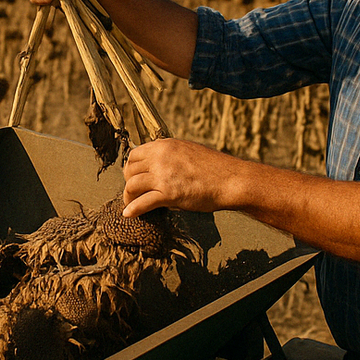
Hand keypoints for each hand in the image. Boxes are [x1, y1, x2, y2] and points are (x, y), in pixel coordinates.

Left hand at [122, 138, 237, 216]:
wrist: (231, 180)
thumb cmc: (214, 168)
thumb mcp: (187, 152)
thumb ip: (169, 156)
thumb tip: (156, 166)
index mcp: (165, 145)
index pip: (135, 154)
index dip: (131, 168)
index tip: (133, 177)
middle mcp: (161, 157)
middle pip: (130, 170)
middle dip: (128, 182)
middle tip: (133, 192)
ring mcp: (163, 175)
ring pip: (132, 185)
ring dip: (128, 196)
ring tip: (130, 203)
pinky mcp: (169, 193)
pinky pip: (143, 203)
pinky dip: (133, 209)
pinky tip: (129, 214)